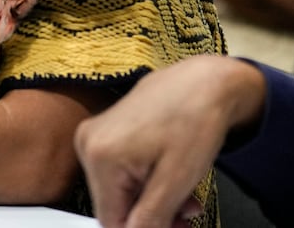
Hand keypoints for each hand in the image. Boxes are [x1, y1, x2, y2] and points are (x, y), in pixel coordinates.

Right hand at [74, 55, 266, 227]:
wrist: (205, 80)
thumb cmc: (195, 119)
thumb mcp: (176, 181)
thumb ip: (150, 220)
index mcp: (100, 156)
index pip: (111, 221)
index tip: (174, 227)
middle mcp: (89, 143)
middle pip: (115, 205)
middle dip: (152, 216)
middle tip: (187, 215)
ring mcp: (96, 134)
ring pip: (121, 190)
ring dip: (153, 201)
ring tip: (186, 197)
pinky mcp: (107, 130)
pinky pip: (122, 172)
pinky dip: (147, 181)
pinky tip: (171, 177)